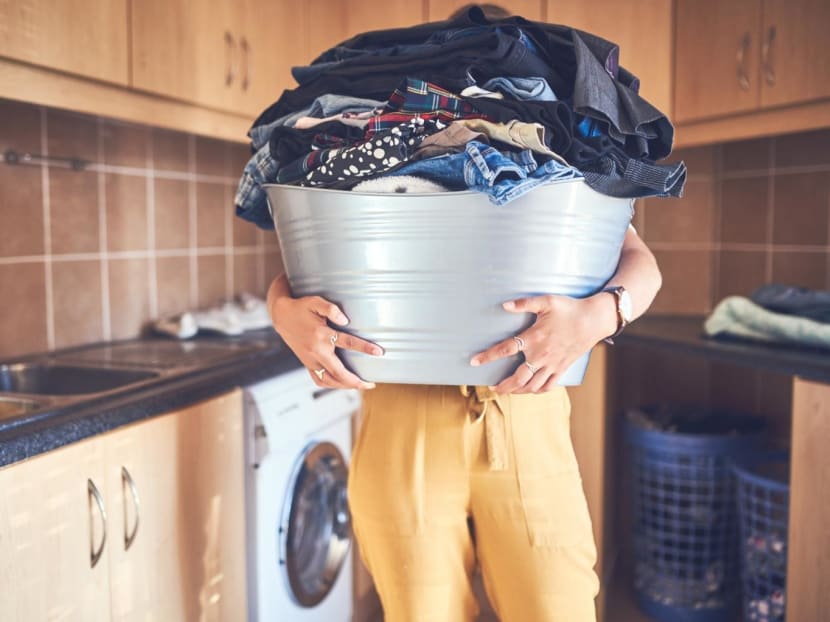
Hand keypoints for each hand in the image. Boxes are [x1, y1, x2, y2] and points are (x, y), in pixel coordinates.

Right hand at [269, 292, 382, 389]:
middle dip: (356, 381)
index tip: (379, 352)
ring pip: (329, 380)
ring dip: (345, 386)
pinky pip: (319, 380)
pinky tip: (342, 384)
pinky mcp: (306, 363)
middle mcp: (315, 351)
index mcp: (320, 335)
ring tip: (359, 386)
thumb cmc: (301, 308)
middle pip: (339, 372)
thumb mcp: (315, 302)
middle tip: (371, 384)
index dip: (365, 348)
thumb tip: (345, 319)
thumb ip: (331, 309)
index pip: (348, 343)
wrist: (281, 316)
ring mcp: (310, 360)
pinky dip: (332, 385)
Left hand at [469, 293, 616, 393]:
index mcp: (534, 338)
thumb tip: (504, 305)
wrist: (594, 320)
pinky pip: (548, 386)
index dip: (488, 356)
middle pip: (518, 378)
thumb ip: (524, 304)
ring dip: (517, 391)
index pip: (505, 349)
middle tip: (493, 388)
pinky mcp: (562, 368)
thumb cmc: (569, 309)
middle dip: (503, 386)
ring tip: (508, 391)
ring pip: (532, 385)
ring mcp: (552, 364)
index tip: (474, 362)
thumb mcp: (546, 301)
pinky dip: (537, 391)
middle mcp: (541, 355)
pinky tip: (531, 390)